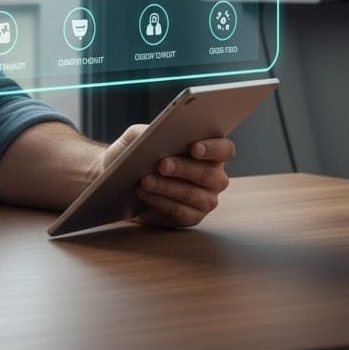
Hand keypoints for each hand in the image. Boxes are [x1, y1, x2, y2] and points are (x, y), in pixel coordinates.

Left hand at [103, 125, 235, 227]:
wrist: (124, 178)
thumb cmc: (139, 152)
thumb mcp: (140, 135)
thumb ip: (148, 132)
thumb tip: (153, 136)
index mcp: (210, 153)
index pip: (225, 149)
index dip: (213, 148)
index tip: (194, 148)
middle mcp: (214, 178)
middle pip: (209, 174)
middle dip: (183, 168)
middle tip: (162, 165)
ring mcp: (206, 200)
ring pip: (193, 195)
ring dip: (167, 187)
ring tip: (145, 181)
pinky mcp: (191, 217)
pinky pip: (180, 212)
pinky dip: (160, 202)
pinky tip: (144, 194)